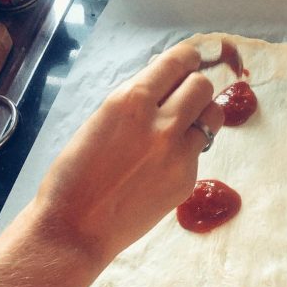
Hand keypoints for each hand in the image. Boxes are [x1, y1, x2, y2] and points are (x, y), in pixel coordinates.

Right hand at [33, 42, 224, 269]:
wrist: (76, 228)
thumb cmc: (74, 176)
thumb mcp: (100, 122)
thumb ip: (134, 103)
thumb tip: (161, 88)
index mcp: (130, 100)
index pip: (177, 62)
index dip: (187, 58)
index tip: (191, 60)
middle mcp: (160, 123)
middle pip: (202, 86)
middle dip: (194, 86)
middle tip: (185, 95)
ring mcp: (178, 154)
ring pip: (213, 115)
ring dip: (203, 113)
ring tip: (186, 124)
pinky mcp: (187, 180)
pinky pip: (199, 151)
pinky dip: (189, 149)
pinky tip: (166, 161)